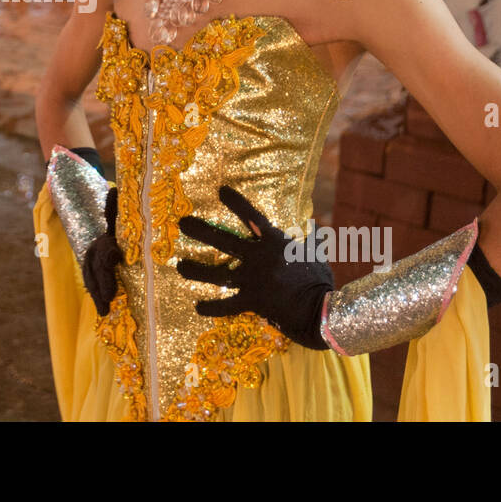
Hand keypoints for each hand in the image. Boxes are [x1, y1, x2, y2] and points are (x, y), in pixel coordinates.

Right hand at [82, 186, 121, 315]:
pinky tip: (103, 312)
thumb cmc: (123, 228)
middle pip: (97, 266)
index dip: (107, 253)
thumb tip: (114, 190)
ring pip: (92, 279)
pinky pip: (94, 288)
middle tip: (110, 295)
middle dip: (103, 280)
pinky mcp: (97, 278)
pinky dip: (98, 300)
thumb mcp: (122, 219)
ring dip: (98, 293)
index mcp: (105, 239)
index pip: (104, 246)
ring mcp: (94, 265)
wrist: (112, 234)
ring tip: (104, 307)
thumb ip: (116, 208)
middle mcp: (96, 251)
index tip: (114, 257)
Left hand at [176, 186, 332, 349]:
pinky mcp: (250, 302)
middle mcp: (258, 257)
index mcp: (274, 241)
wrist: (320, 310)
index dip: (236, 202)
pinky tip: (197, 306)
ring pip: (215, 274)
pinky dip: (211, 308)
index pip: (251, 216)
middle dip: (200, 230)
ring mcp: (252, 280)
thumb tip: (312, 224)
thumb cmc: (320, 280)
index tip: (221, 191)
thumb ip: (308, 238)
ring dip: (195, 270)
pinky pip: (225, 306)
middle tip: (182, 222)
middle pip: (222, 240)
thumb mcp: (315, 253)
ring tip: (180, 266)